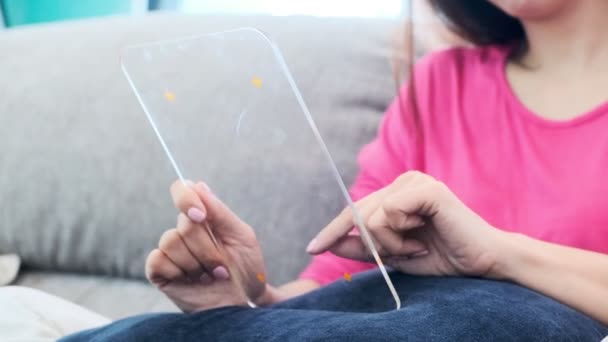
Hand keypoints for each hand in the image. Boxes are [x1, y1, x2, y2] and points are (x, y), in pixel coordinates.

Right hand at [145, 180, 266, 311]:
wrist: (244, 301)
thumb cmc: (246, 267)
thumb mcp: (241, 235)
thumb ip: (218, 211)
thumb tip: (196, 185)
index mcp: (203, 216)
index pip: (182, 191)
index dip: (186, 199)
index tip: (200, 215)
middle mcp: (184, 230)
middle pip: (184, 224)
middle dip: (207, 249)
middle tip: (221, 266)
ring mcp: (170, 251)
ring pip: (171, 242)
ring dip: (197, 264)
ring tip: (210, 276)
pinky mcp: (159, 271)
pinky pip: (158, 259)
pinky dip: (178, 272)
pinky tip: (192, 281)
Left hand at [307, 171, 505, 277]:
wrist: (481, 262)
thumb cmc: (441, 256)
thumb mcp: (394, 255)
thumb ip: (364, 247)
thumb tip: (329, 243)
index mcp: (396, 194)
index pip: (355, 211)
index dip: (332, 231)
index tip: (312, 250)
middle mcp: (403, 182)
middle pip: (359, 215)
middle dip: (374, 245)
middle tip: (407, 251)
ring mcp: (414, 182)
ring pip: (371, 218)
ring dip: (391, 243)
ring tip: (418, 244)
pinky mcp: (425, 189)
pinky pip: (388, 213)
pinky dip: (400, 235)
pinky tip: (424, 237)